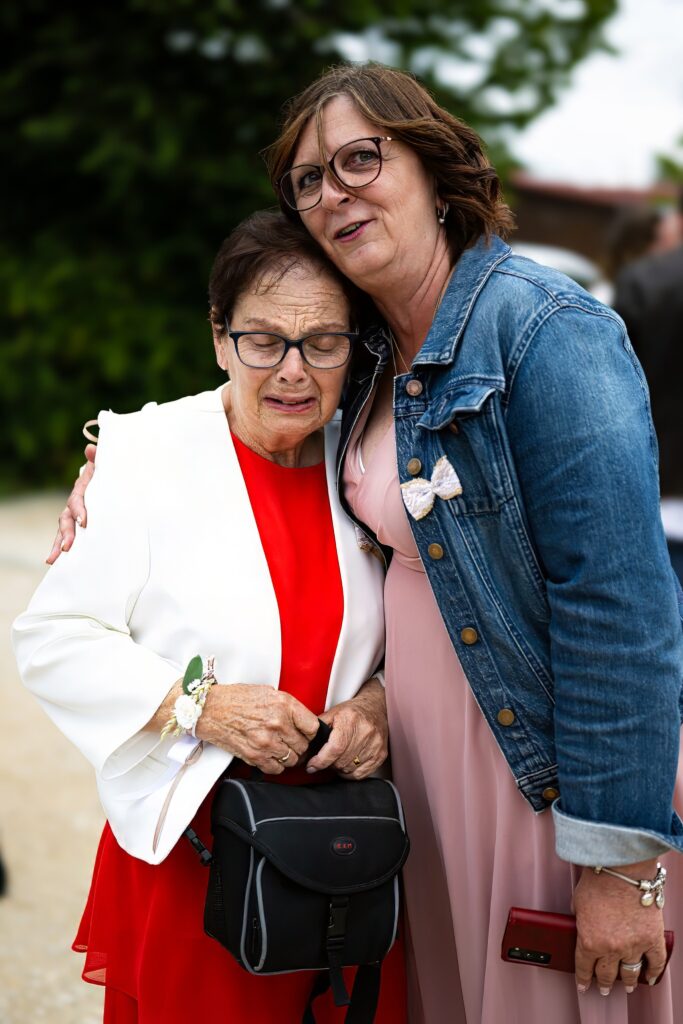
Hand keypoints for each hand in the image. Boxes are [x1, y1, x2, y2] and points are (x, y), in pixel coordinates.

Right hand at [46, 443, 96, 563]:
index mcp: (82, 490)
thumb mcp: (105, 465)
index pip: (77, 501)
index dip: (79, 511)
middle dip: (65, 534)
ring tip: (52, 560)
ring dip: (58, 545)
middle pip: (65, 519)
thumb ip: (98, 458)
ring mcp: (75, 516)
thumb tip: (91, 448)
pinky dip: (64, 548)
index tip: (84, 522)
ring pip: (64, 531)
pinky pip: (72, 537)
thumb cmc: (108, 472)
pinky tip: (59, 564)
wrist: (110, 477)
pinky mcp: (81, 526)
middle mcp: (75, 504)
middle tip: (66, 548)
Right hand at [196, 684, 319, 773]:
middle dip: (299, 744)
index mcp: (284, 705)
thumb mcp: (268, 692)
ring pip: (292, 759)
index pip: (313, 727)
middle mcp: (278, 724)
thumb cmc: (236, 698)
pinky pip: (276, 769)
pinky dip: (275, 765)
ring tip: (279, 748)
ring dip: (288, 756)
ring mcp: (267, 742)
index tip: (306, 732)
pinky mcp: (255, 756)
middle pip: (304, 746)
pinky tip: (269, 755)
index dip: (310, 731)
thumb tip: (302, 721)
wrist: (210, 709)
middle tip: (291, 741)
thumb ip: (288, 707)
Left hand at [306, 677, 387, 779]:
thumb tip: (304, 745)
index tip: (311, 766)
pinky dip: (350, 773)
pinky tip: (347, 764)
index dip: (321, 761)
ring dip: (339, 768)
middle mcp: (366, 732)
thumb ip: (318, 728)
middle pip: (341, 761)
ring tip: (337, 758)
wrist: (375, 707)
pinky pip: (361, 774)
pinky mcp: (381, 754)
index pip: (335, 748)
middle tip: (325, 758)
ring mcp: (376, 744)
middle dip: (328, 764)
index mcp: (350, 720)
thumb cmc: (351, 712)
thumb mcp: (332, 713)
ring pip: (350, 769)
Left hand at [573, 858, 667, 994]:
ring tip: (627, 987)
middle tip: (604, 989)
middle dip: (604, 984)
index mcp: (589, 941)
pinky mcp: (652, 938)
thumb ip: (580, 919)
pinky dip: (653, 973)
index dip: (583, 980)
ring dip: (628, 982)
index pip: (584, 968)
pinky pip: (656, 963)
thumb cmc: (598, 880)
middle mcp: (611, 948)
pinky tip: (649, 978)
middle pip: (607, 974)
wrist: (622, 868)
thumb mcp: (578, 902)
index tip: (584, 987)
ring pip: (630, 973)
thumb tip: (581, 924)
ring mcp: (634, 945)